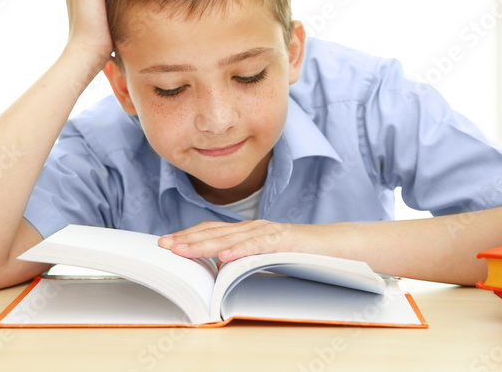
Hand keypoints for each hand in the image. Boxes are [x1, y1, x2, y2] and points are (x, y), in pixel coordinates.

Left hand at [158, 220, 333, 262]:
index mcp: (248, 231)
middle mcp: (255, 227)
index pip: (212, 232)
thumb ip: (244, 261)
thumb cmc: (301, 255)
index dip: (188, 236)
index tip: (166, 243)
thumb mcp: (266, 259)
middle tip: (164, 246)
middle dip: (187, 240)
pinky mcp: (284, 241)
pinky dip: (241, 251)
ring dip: (205, 245)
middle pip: (215, 233)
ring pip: (231, 239)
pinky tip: (225, 257)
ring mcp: (269, 232)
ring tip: (183, 251)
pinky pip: (259, 246)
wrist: (337, 247)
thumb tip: (219, 274)